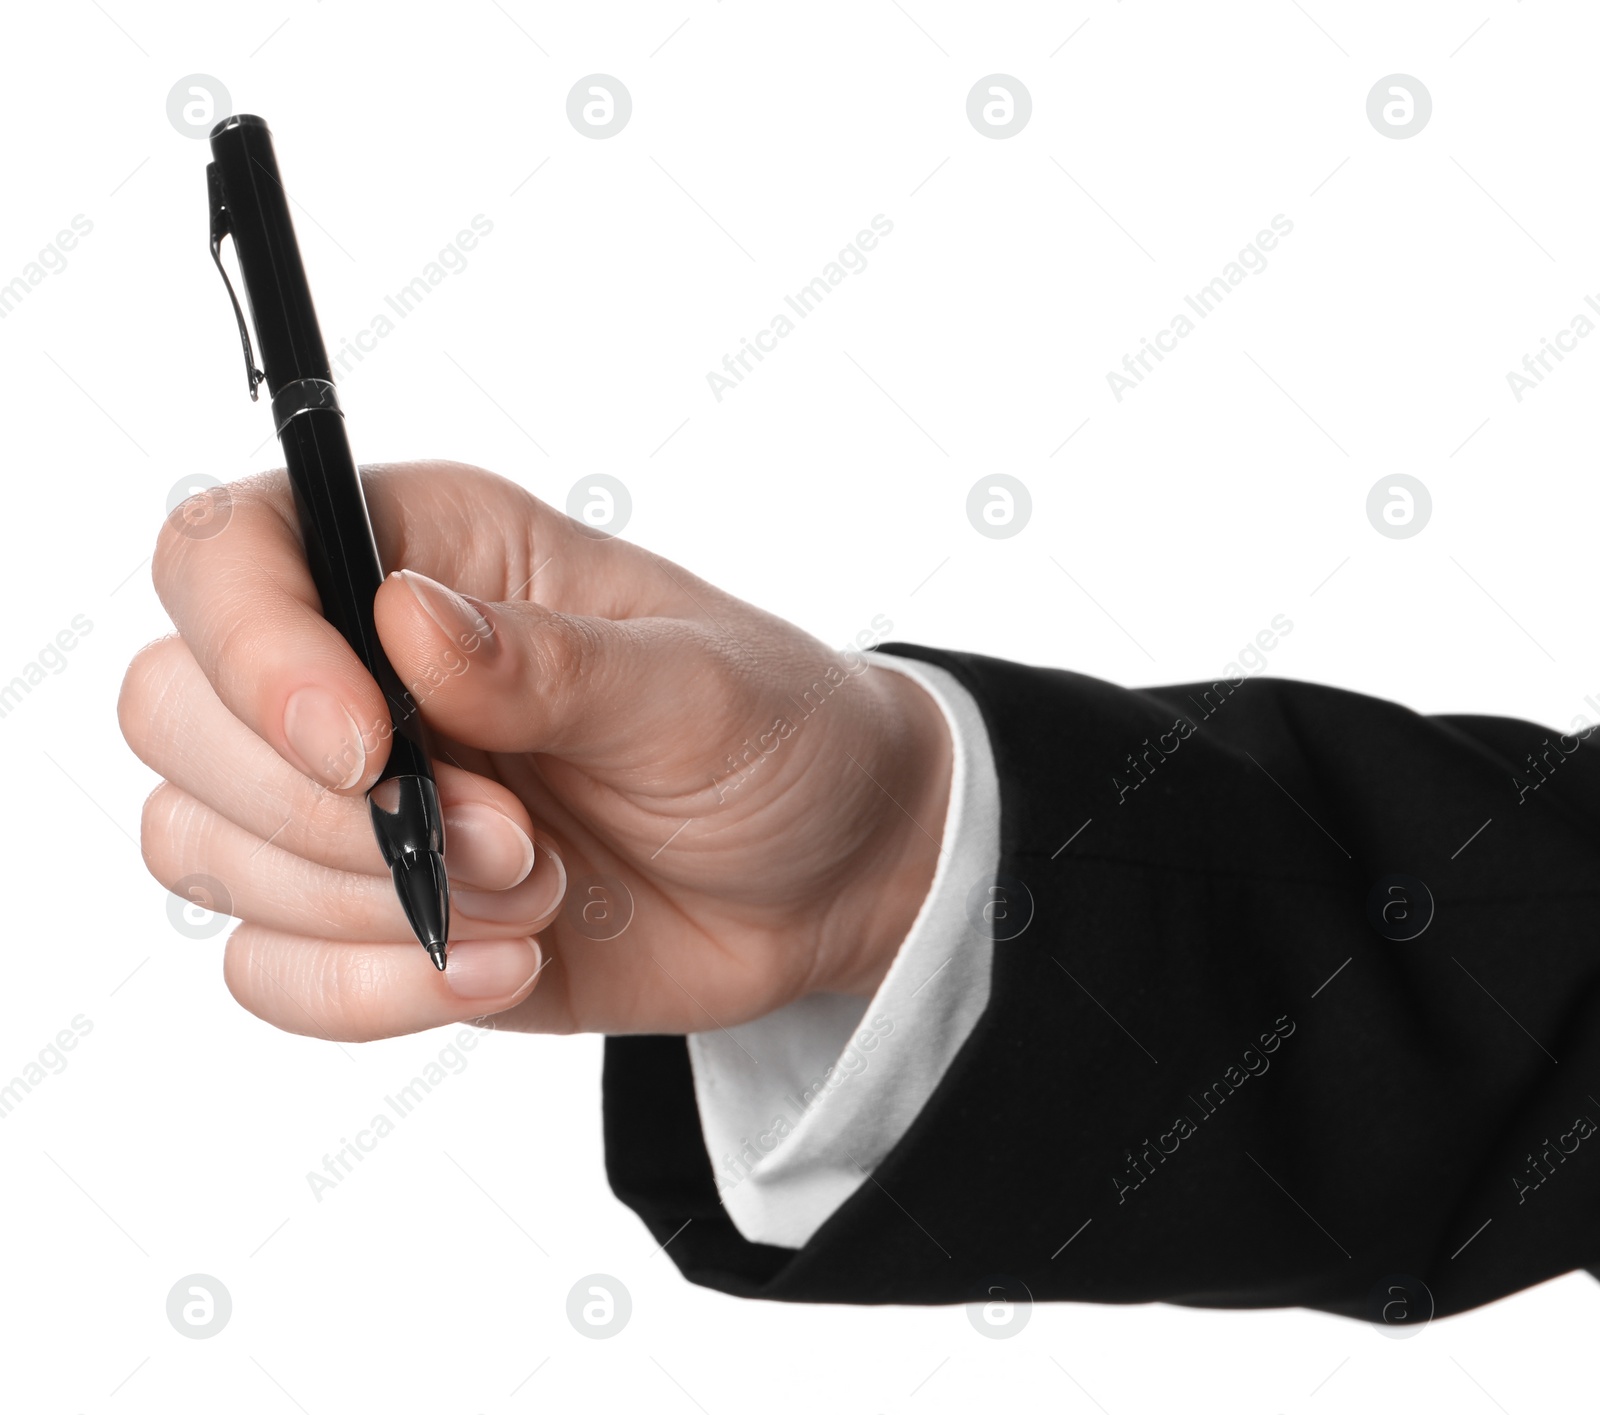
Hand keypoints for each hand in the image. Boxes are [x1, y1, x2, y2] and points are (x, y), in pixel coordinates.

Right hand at [120, 462, 951, 1041]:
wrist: (821, 879)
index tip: (367, 749)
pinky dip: (366, 991)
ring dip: (362, 903)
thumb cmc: (772, 740)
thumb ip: (552, 664)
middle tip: (510, 840)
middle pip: (172, 710)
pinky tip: (501, 970)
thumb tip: (404, 622)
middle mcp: (355, 664)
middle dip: (322, 811)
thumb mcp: (695, 687)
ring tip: (539, 896)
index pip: (229, 551)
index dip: (254, 648)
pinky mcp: (361, 915)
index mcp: (428, 554)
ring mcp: (345, 799)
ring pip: (197, 845)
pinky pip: (261, 966)